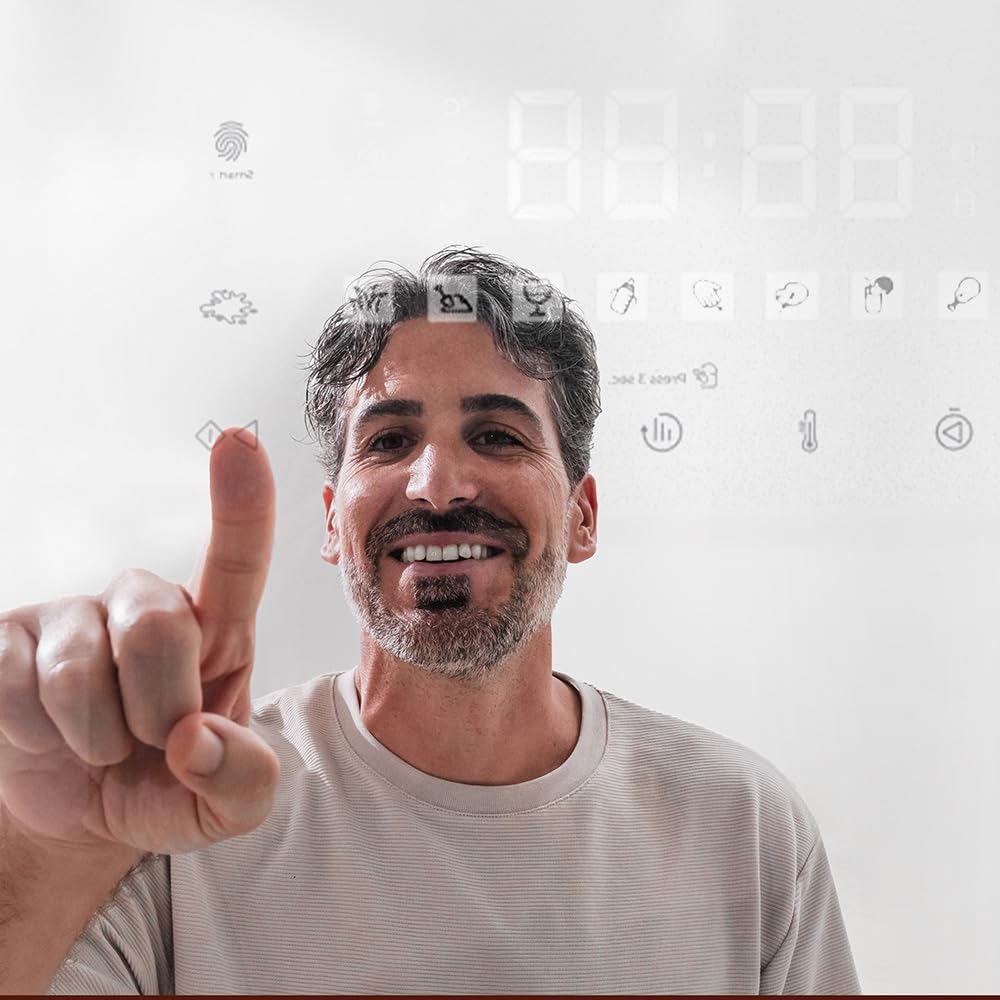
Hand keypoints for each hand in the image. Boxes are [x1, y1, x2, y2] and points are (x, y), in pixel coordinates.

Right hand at [0, 427, 279, 856]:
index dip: (241, 503)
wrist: (83, 815)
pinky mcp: (7, 638)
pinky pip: (13, 683)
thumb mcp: (226, 808)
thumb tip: (197, 742)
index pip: (236, 560)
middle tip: (155, 743)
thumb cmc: (168, 788)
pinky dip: (35, 735)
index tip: (239, 442)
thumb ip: (244, 782)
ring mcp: (73, 616)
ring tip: (101, 746)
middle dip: (158, 708)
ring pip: (81, 665)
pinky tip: (46, 735)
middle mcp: (147, 604)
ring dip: (94, 734)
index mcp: (217, 632)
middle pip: (157, 624)